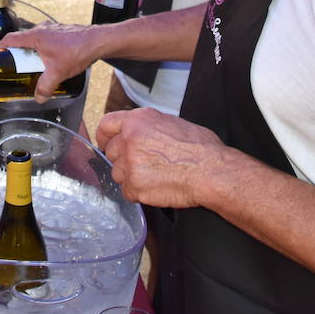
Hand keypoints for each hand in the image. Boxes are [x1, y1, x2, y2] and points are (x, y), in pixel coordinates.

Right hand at [0, 22, 102, 101]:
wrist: (98, 41)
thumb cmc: (78, 50)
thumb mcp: (58, 72)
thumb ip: (45, 86)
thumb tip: (39, 97)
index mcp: (35, 36)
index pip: (10, 39)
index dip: (0, 47)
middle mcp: (42, 29)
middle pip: (21, 40)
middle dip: (17, 53)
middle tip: (15, 66)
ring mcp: (52, 29)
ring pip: (34, 40)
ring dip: (31, 51)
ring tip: (33, 65)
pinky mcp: (60, 32)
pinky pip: (45, 40)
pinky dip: (43, 49)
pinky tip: (50, 60)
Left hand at [94, 108, 226, 208]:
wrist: (210, 171)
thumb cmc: (199, 147)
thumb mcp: (170, 122)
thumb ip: (146, 125)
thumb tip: (138, 131)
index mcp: (137, 120)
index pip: (106, 125)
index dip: (104, 136)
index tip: (104, 143)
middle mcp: (129, 139)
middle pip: (111, 152)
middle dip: (123, 159)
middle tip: (143, 165)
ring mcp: (130, 164)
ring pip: (118, 174)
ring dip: (131, 177)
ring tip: (154, 176)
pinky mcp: (135, 186)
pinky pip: (127, 192)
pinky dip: (138, 193)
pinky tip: (156, 187)